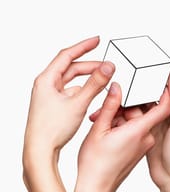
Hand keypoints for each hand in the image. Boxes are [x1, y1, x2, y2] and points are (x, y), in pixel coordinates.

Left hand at [23, 36, 114, 165]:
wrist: (40, 150)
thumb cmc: (51, 129)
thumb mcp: (78, 103)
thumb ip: (94, 84)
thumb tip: (107, 67)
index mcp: (46, 80)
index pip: (67, 55)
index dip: (83, 46)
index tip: (97, 41)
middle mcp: (45, 86)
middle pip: (70, 69)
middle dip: (89, 66)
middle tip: (106, 67)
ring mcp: (49, 97)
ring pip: (71, 82)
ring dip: (86, 81)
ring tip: (102, 82)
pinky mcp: (53, 107)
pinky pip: (70, 94)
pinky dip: (81, 93)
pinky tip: (90, 98)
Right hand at [75, 81, 169, 191]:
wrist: (98, 189)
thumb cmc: (97, 165)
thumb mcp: (100, 130)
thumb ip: (111, 106)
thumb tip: (117, 87)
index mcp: (139, 131)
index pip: (163, 107)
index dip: (163, 91)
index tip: (159, 79)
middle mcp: (145, 137)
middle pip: (141, 112)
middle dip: (123, 107)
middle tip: (104, 110)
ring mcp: (142, 145)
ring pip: (134, 122)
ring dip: (119, 118)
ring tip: (100, 123)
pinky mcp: (137, 150)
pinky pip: (132, 131)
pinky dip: (120, 128)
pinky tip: (105, 131)